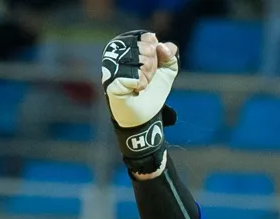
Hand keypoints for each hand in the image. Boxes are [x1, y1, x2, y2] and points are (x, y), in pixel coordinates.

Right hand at [102, 30, 178, 172]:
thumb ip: (170, 58)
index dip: (156, 54)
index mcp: (127, 49)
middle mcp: (116, 54)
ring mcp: (111, 67)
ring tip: (141, 85)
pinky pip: (135, 75)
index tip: (152, 69)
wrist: (144, 119)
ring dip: (147, 76)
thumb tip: (164, 45)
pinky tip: (136, 90)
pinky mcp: (110, 81)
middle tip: (146, 80)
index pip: (148, 39)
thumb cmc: (151, 96)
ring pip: (141, 60)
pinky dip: (140, 84)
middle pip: (146, 48)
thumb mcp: (166, 75)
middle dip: (153, 67)